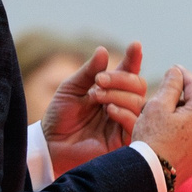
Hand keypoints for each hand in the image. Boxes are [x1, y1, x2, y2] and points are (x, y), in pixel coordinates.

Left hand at [41, 43, 150, 169]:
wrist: (51, 145)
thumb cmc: (59, 117)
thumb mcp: (71, 88)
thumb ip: (88, 71)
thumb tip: (103, 50)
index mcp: (110, 91)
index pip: (128, 72)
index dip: (133, 58)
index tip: (135, 46)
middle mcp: (121, 105)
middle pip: (139, 85)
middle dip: (121, 79)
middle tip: (98, 80)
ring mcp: (123, 122)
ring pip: (139, 102)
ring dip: (119, 94)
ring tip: (97, 97)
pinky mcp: (123, 141)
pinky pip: (135, 123)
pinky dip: (124, 112)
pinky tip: (109, 110)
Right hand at [134, 65, 191, 189]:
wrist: (150, 176)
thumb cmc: (153, 138)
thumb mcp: (158, 106)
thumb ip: (170, 85)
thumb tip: (177, 71)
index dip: (183, 75)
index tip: (173, 68)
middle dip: (177, 98)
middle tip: (160, 94)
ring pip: (190, 124)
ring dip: (176, 116)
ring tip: (156, 116)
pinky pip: (187, 140)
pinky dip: (177, 132)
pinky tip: (161, 134)